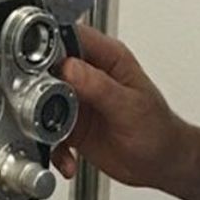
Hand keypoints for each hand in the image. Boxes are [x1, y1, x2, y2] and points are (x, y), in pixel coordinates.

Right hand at [51, 25, 188, 190]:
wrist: (162, 162)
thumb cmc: (158, 129)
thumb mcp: (129, 106)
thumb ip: (99, 86)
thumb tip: (69, 67)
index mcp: (108, 58)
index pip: (72, 37)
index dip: (50, 45)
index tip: (37, 63)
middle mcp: (90, 75)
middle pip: (50, 68)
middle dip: (38, 87)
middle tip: (40, 106)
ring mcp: (79, 99)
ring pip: (44, 99)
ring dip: (44, 122)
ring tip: (57, 139)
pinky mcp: (72, 124)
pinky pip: (50, 130)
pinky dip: (53, 146)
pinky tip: (67, 158)